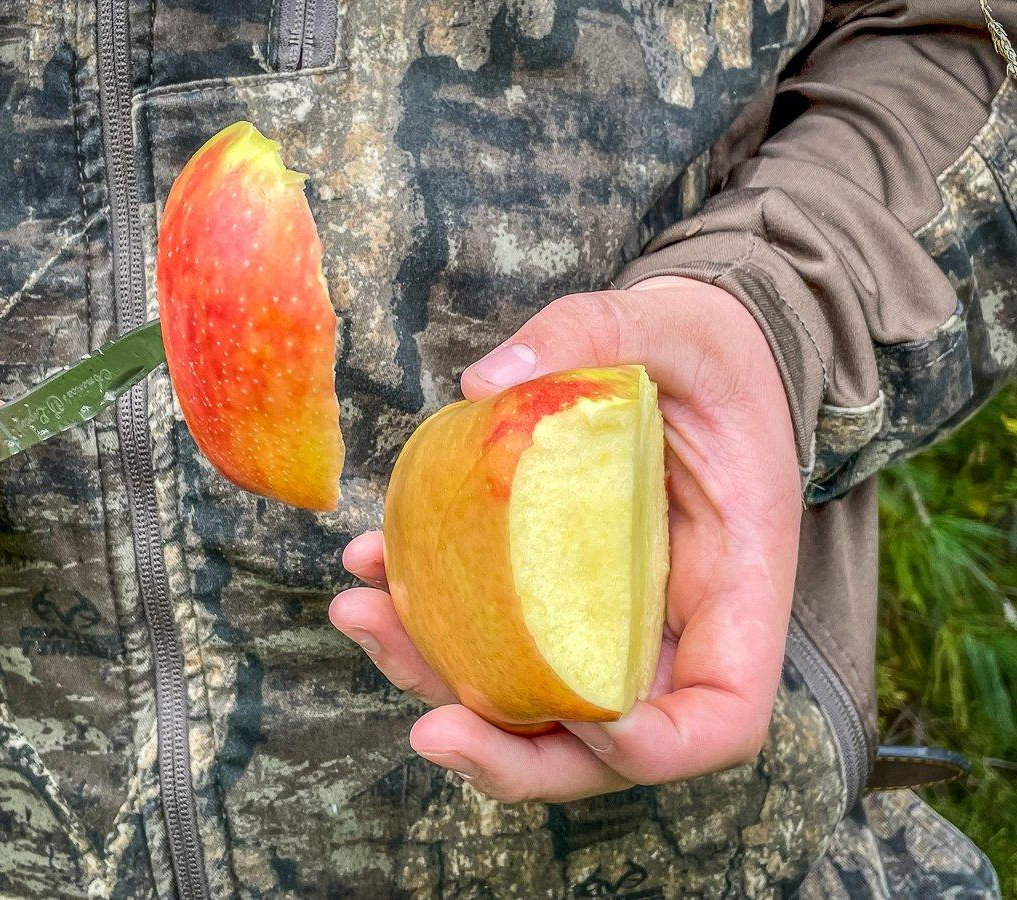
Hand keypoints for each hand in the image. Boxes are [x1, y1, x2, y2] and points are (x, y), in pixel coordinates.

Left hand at [331, 276, 800, 801]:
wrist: (687, 359)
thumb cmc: (701, 351)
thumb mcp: (667, 325)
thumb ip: (586, 336)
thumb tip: (478, 385)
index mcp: (735, 583)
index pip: (720, 715)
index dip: (655, 749)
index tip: (583, 718)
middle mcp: (673, 626)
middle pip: (605, 744)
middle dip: (516, 759)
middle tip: (429, 732)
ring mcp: (608, 618)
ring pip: (530, 699)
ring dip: (438, 681)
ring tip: (362, 613)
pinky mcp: (555, 593)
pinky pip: (494, 632)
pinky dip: (429, 618)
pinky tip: (374, 563)